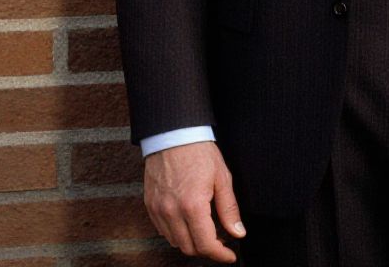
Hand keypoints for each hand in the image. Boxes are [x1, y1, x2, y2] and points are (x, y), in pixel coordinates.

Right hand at [143, 140, 246, 261]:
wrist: (173, 133)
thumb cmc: (199, 151)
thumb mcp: (222, 177)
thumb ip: (229, 209)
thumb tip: (238, 232)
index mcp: (192, 205)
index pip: (206, 244)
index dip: (220, 255)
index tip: (229, 255)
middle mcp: (172, 211)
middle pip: (189, 248)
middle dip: (207, 249)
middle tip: (220, 239)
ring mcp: (158, 209)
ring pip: (175, 242)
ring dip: (191, 242)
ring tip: (205, 227)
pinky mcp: (150, 205)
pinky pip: (163, 230)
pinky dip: (176, 232)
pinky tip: (188, 220)